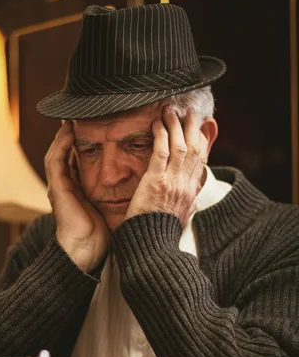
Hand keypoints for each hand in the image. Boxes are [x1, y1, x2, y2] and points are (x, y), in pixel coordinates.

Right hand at [44, 121, 109, 272]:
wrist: (86, 250)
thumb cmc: (103, 234)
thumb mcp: (113, 209)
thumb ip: (120, 194)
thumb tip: (143, 185)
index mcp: (80, 190)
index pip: (81, 161)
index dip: (87, 144)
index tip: (99, 128)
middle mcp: (67, 185)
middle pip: (67, 153)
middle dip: (71, 135)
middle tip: (81, 116)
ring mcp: (59, 186)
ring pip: (57, 152)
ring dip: (63, 134)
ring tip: (72, 118)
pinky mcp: (56, 187)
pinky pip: (54, 160)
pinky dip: (60, 144)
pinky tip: (67, 131)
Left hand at [125, 108, 205, 226]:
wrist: (152, 247)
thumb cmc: (160, 234)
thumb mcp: (181, 218)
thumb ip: (186, 204)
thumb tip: (192, 199)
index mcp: (191, 194)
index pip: (202, 161)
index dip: (203, 141)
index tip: (202, 127)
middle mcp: (186, 185)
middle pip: (196, 149)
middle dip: (193, 127)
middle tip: (190, 111)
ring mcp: (173, 182)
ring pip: (180, 146)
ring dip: (176, 125)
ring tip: (171, 110)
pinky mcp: (156, 181)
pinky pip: (161, 152)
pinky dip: (160, 135)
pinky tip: (157, 124)